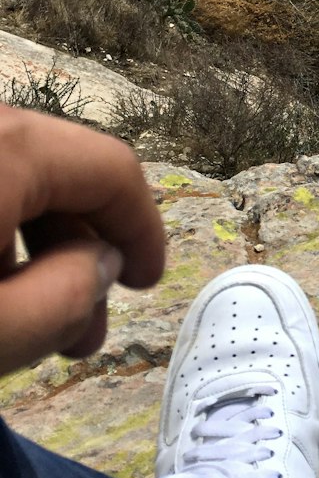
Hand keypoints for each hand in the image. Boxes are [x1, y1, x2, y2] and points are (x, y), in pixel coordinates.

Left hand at [0, 106, 165, 376]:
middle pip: (57, 170)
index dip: (142, 229)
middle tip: (84, 329)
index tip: (146, 285)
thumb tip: (102, 264)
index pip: (110, 170)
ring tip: (30, 323)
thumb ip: (64, 298)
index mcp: (4, 148)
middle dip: (80, 248)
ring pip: (9, 177)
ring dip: (31, 245)